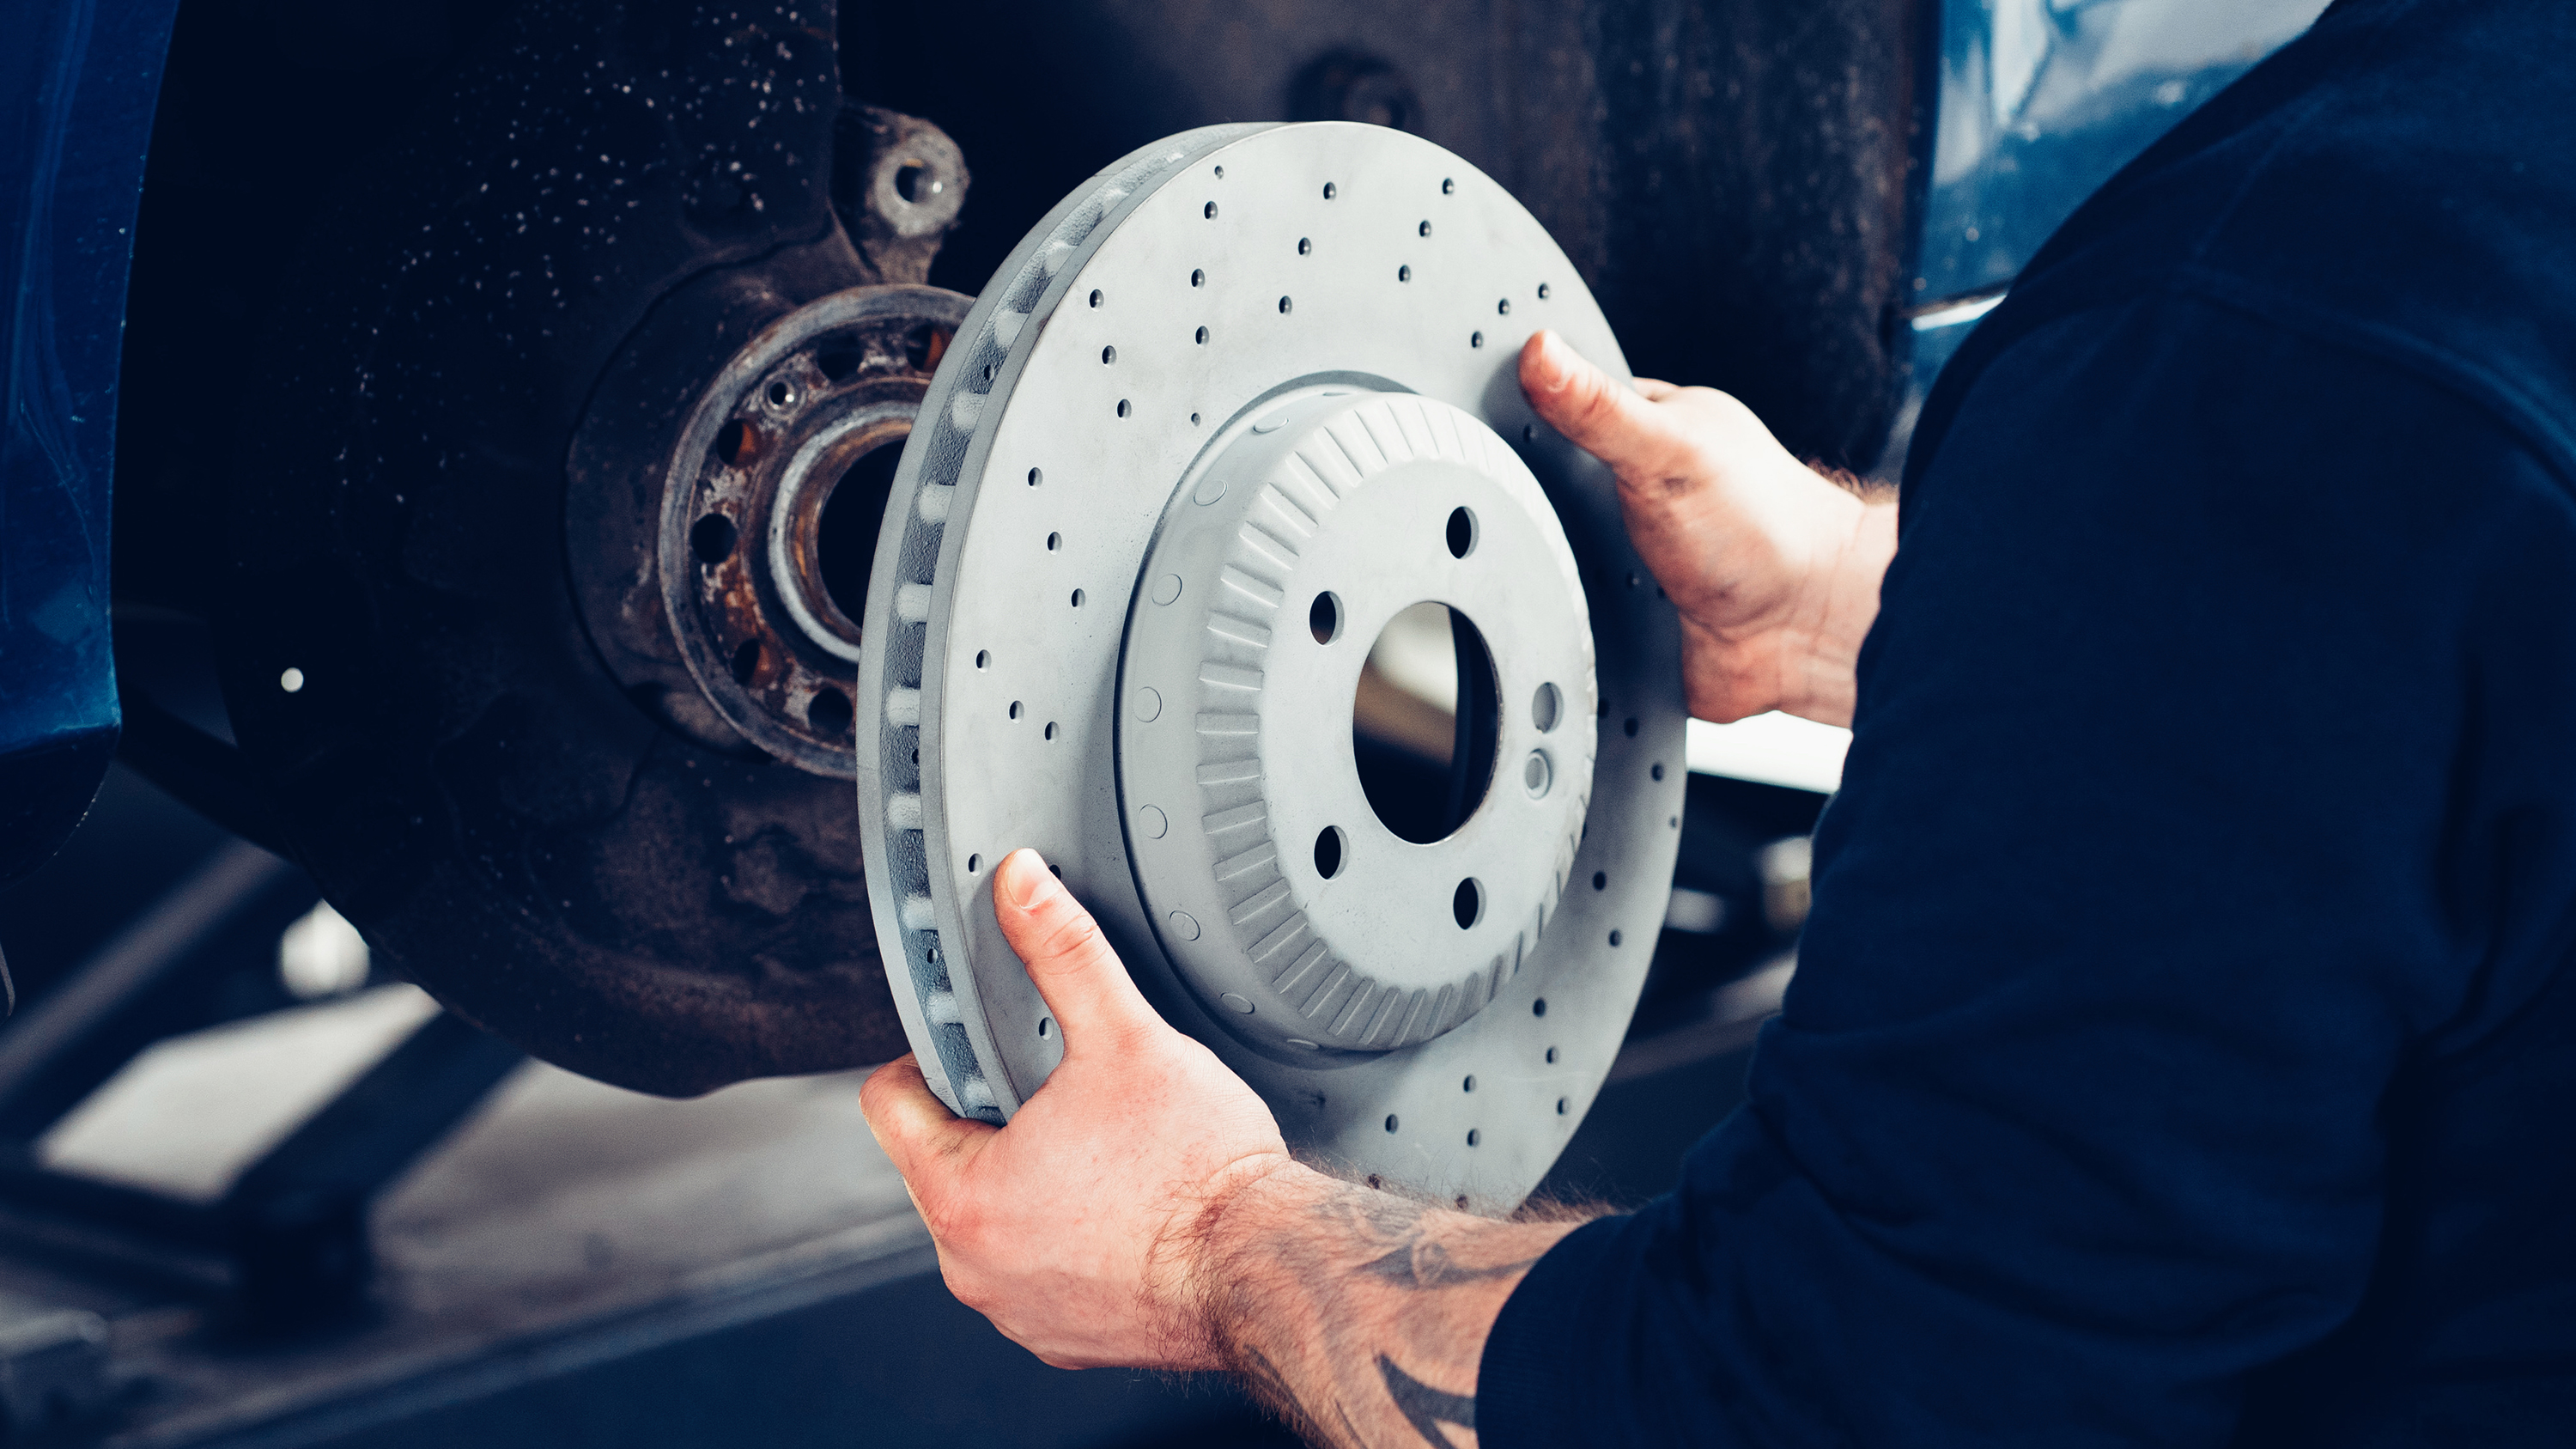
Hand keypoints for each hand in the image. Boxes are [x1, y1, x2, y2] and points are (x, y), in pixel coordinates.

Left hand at [861, 849, 1590, 1447]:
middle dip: (991, 1122)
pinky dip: (1070, 1239)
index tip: (979, 1046)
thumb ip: (1063, 950)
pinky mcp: (1066, 1340)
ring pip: (994, 1221)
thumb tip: (1019, 882)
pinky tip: (1127, 1209)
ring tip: (1104, 1154)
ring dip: (1030, 1184)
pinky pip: (1041, 1272)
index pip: (888, 1105)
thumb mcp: (1125, 1036)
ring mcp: (1018, 1313)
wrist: (1268, 1270)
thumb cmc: (1197, 1172)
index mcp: (962, 1196)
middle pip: (942, 1163)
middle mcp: (974, 1269)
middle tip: (1065, 1096)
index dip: (932, 1056)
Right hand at [1519, 329, 1896, 726]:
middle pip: (1537, 481)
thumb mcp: (1670, 451)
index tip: (1457, 406)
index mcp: (1643, 425)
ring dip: (1532, 563)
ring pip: (1541, 548)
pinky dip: (1552, 616)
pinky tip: (1552, 612)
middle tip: (1488, 500)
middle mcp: (1629, 484)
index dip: (1509, 401)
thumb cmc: (1767, 530)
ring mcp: (1619, 548)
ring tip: (1527, 561)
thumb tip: (1538, 349)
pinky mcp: (1615, 610)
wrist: (1802, 638)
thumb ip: (1599, 406)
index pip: (1554, 399)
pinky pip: (1560, 609)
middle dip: (1512, 495)